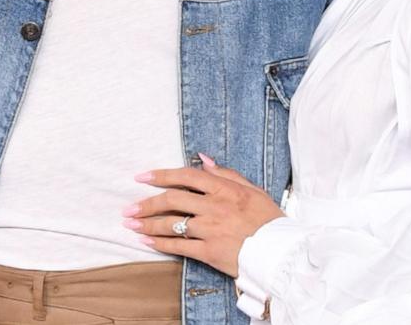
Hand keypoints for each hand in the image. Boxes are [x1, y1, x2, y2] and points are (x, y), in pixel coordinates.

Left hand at [124, 155, 283, 276]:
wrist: (281, 251)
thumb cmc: (268, 219)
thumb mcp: (252, 190)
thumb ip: (226, 174)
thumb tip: (203, 159)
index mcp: (225, 188)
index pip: (186, 176)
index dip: (161, 175)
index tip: (142, 177)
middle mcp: (215, 206)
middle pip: (173, 199)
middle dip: (147, 203)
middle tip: (129, 208)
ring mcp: (211, 229)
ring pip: (172, 224)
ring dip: (148, 224)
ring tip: (131, 225)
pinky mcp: (210, 251)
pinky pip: (179, 247)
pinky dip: (160, 244)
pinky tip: (147, 242)